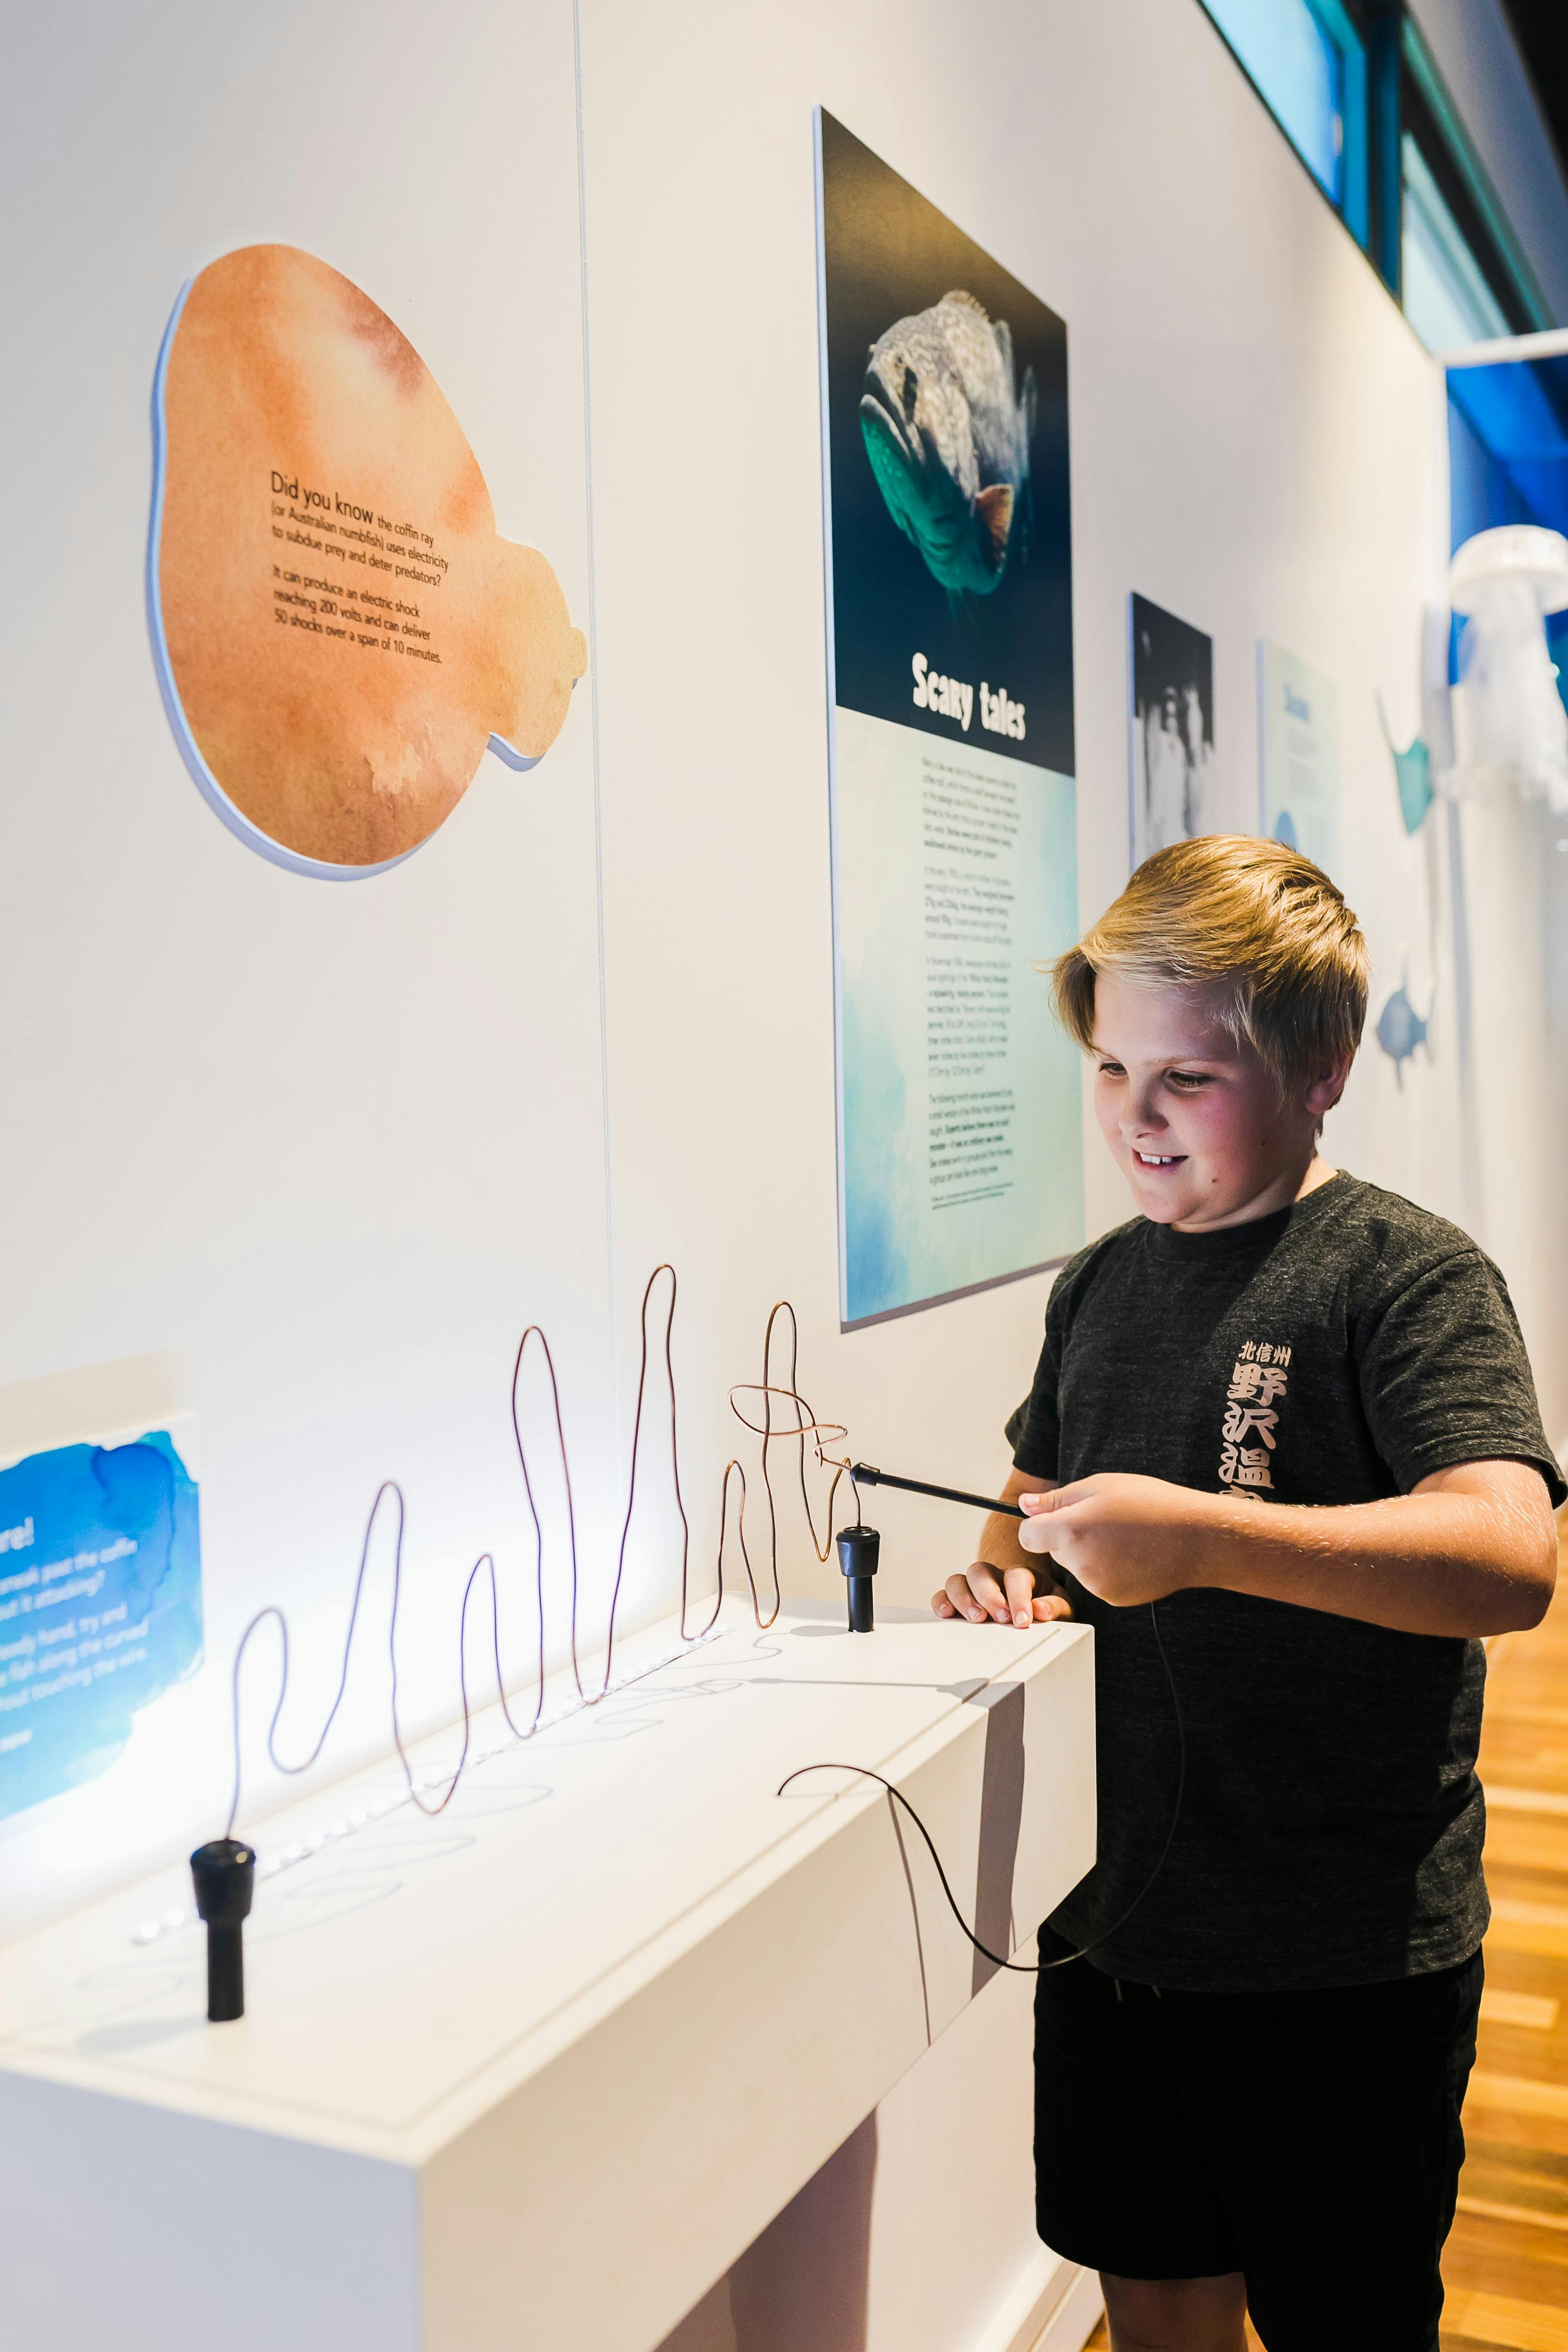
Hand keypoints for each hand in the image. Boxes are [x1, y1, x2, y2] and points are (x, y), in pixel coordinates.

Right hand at [932, 1558, 1073, 1629]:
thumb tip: (1040, 1609)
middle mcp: (994, 1577)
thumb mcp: (1060, 1608)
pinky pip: (942, 1595)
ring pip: (958, 1579)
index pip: (1015, 1576)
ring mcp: (974, 1588)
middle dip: (988, 1595)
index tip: (1022, 1621)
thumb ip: (1054, 1607)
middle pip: (980, 1571)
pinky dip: (941, 1602)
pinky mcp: (960, 1601)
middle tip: (999, 1618)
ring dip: (963, 1598)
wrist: (1035, 1611)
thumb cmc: (1046, 1607)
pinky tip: (947, 1614)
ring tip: (976, 1619)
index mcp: (1021, 1575)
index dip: (1018, 1598)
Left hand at [1019, 1473, 1222, 1605]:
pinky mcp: (1115, 1598)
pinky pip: (1099, 1581)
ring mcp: (1097, 1585)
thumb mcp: (1099, 1486)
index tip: (1055, 1517)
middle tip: (1105, 1520)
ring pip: (1078, 1566)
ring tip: (1124, 1536)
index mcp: (1070, 1531)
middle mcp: (1079, 1564)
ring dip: (1090, 1553)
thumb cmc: (1150, 1503)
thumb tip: (1024, 1505)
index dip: (1038, 1525)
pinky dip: (1109, 1570)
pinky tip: (1134, 1555)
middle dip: (1069, 1537)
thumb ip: (1056, 1499)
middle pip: (1055, 1551)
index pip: (1028, 1537)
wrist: (1195, 1537)